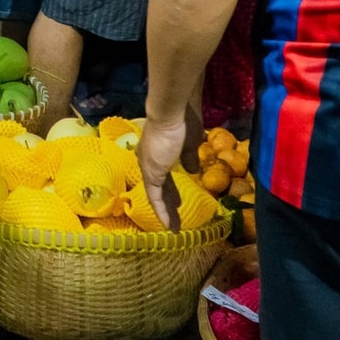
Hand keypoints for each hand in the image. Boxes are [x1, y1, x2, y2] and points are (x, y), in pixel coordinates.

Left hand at [136, 111, 188, 232]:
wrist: (172, 112)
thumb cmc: (183, 121)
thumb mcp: (189, 143)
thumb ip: (188, 158)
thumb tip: (191, 170)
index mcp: (157, 151)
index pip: (163, 176)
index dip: (171, 189)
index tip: (178, 200)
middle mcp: (149, 160)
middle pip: (159, 187)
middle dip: (168, 203)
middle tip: (175, 216)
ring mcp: (148, 167)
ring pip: (157, 194)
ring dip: (166, 211)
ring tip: (173, 226)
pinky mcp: (152, 173)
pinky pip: (156, 197)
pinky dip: (162, 211)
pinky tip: (168, 224)